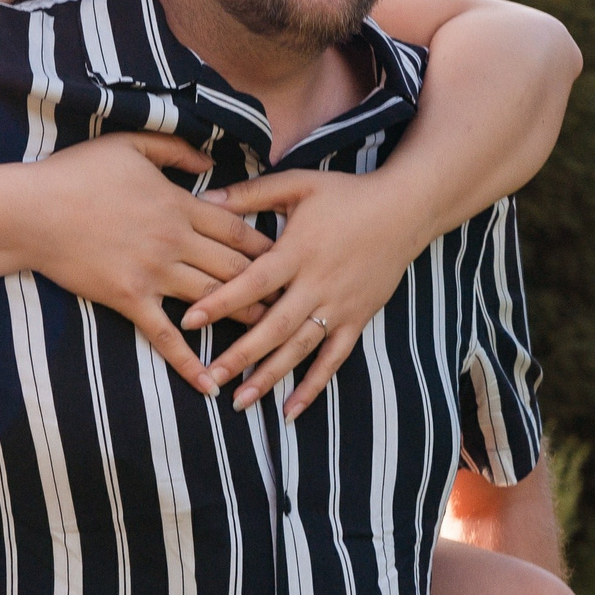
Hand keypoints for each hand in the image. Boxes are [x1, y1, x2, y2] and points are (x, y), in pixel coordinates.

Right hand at [25, 133, 272, 392]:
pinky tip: (209, 385)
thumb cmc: (77, 174)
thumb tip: (211, 163)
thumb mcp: (130, 145)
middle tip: (296, 300)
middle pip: (235, 266)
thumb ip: (176, 152)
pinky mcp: (129, 299)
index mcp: (179, 205)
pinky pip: (165, 336)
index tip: (290, 257)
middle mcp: (175, 241)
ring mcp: (154, 273)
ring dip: (244, 318)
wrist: (32, 211)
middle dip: (268, 284)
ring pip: (213, 299)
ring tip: (272, 336)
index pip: (237, 228)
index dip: (266, 245)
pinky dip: (188, 363)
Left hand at [184, 170, 433, 416]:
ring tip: (241, 401)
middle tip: (211, 377)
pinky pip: (333, 359)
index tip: (190, 321)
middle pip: (274, 326)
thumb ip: (250, 194)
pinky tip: (290, 410)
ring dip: (270, 377)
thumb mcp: (297, 184)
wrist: (405, 209)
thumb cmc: (346, 195)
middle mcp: (317, 284)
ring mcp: (339, 306)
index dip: (221, 302)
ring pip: (300, 349)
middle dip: (241, 354)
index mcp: (298, 252)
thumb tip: (206, 198)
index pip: (253, 283)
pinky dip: (313, 386)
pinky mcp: (356, 320)